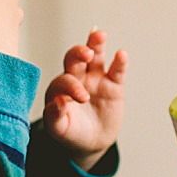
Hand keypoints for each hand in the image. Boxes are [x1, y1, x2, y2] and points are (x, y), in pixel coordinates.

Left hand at [44, 29, 128, 170]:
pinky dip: (120, 62)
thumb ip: (54, 117)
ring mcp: (95, 79)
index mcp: (60, 88)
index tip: (82, 98)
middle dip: (79, 52)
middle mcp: (77, 78)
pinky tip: (121, 54)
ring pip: (95, 56)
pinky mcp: (114, 85)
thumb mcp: (59, 129)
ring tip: (99, 35)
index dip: (72, 86)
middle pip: (75, 58)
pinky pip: (117, 71)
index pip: (64, 80)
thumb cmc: (71, 132)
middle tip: (85, 54)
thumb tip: (56, 102)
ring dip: (96, 44)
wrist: (91, 141)